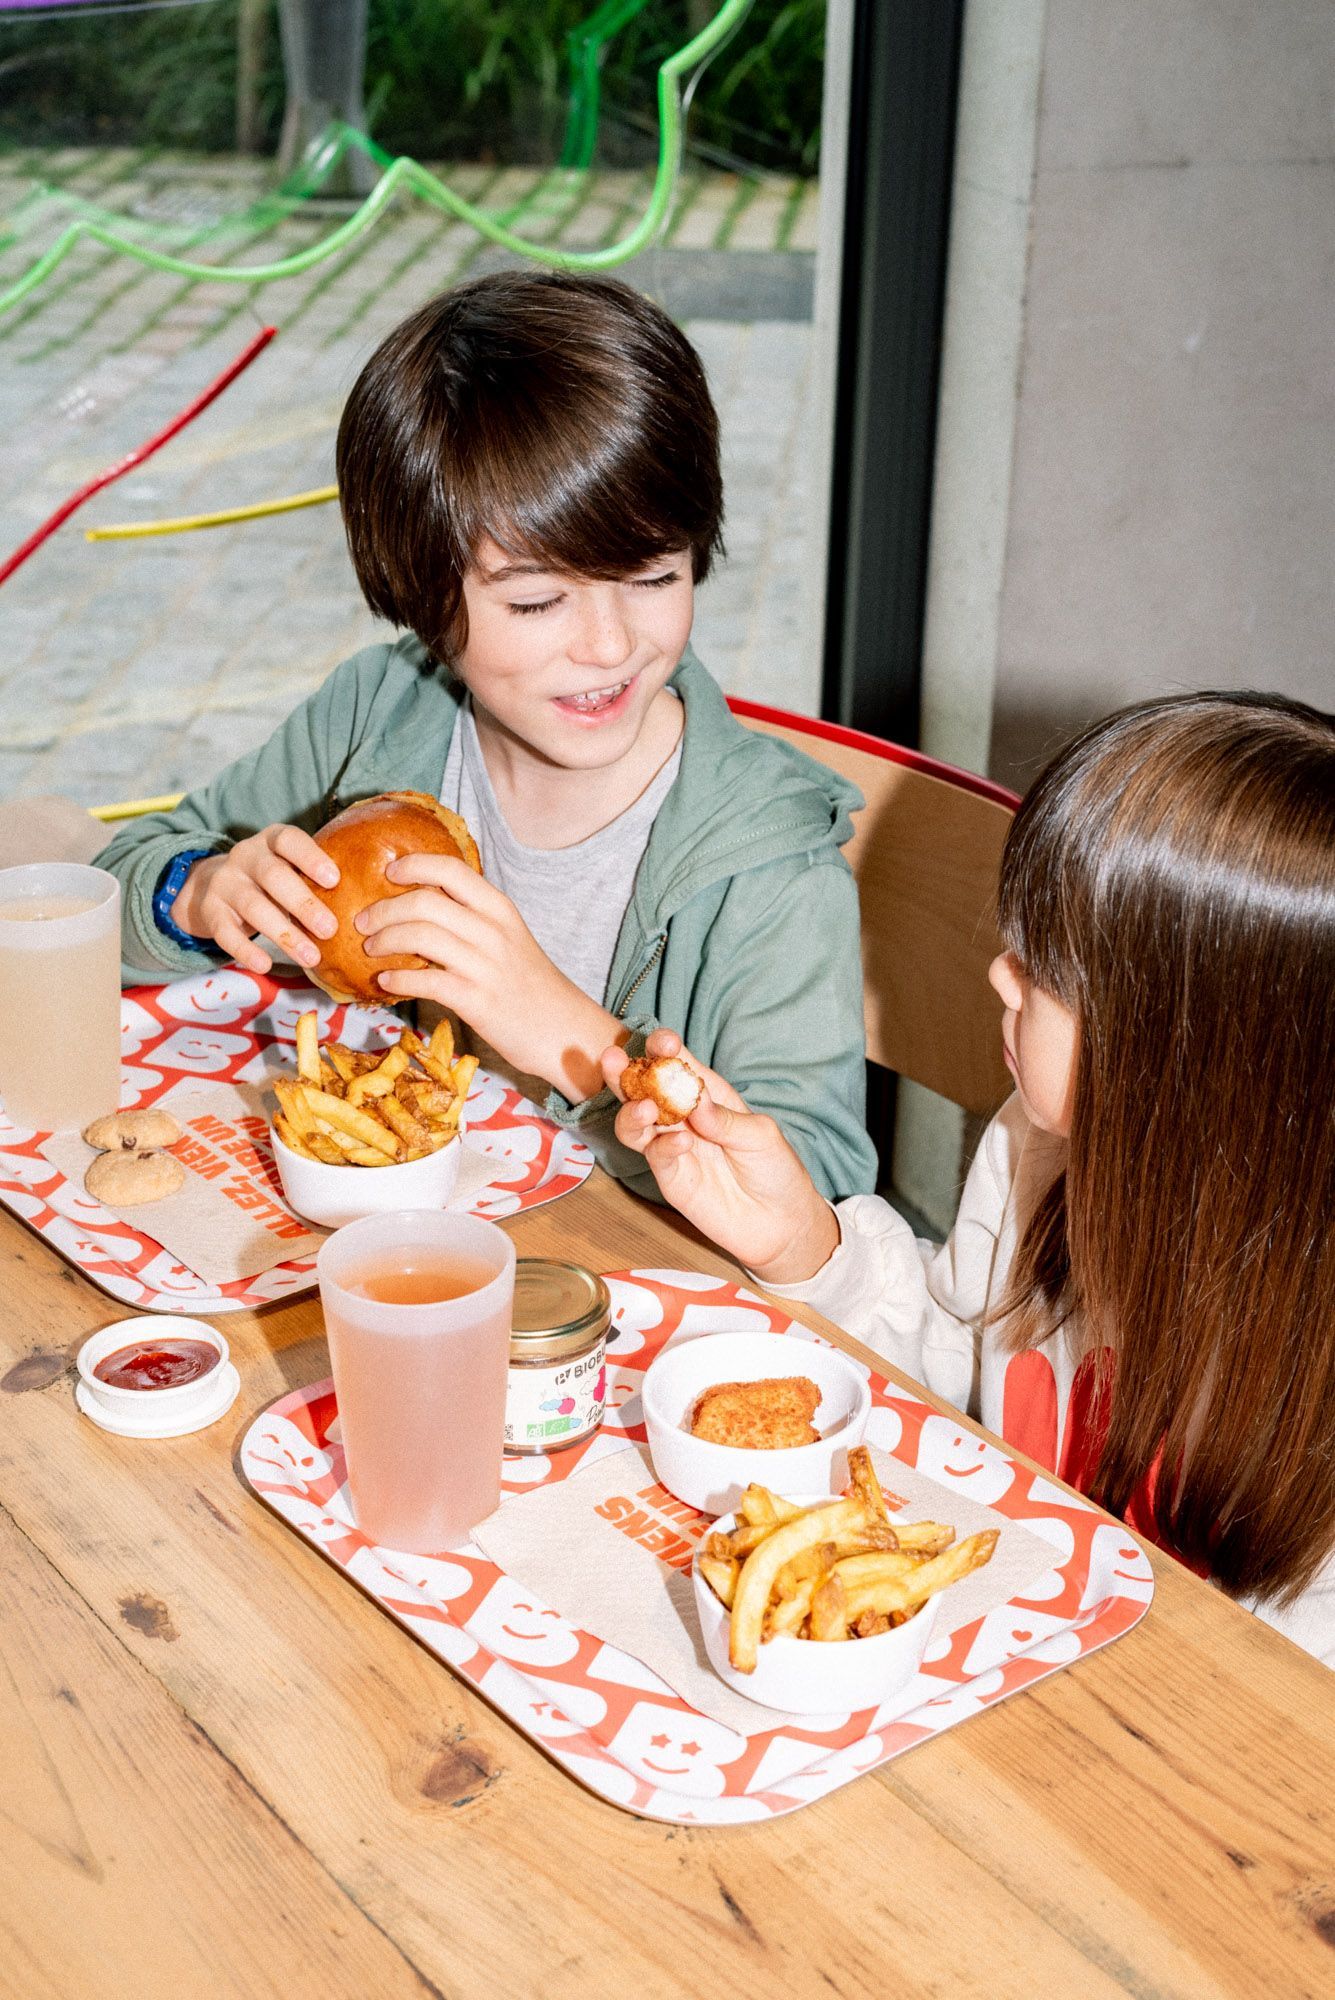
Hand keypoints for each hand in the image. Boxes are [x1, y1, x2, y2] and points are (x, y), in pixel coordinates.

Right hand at [173, 825, 338, 974]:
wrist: (211, 886)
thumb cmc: (269, 880)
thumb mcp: (287, 868)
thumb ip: (314, 879)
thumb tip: (361, 908)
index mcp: (270, 841)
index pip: (289, 840)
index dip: (310, 857)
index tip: (334, 879)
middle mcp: (245, 857)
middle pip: (273, 876)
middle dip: (303, 903)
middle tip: (330, 929)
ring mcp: (224, 883)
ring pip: (253, 907)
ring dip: (284, 934)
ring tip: (311, 957)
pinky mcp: (210, 911)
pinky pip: (226, 932)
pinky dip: (245, 950)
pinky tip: (265, 964)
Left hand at [359, 853, 624, 1103]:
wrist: (566, 1030)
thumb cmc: (531, 985)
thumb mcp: (509, 939)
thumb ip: (472, 921)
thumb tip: (422, 909)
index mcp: (500, 909)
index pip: (451, 869)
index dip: (414, 865)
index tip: (389, 871)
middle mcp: (493, 931)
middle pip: (426, 901)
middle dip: (384, 909)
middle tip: (363, 922)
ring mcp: (486, 966)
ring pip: (421, 936)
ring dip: (385, 941)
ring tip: (371, 950)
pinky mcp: (478, 1001)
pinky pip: (426, 981)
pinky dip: (398, 979)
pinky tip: (386, 982)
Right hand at [601, 1030, 839, 1284]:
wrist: (780, 1223)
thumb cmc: (775, 1169)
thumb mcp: (761, 1136)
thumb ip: (726, 1119)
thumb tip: (695, 1100)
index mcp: (707, 1095)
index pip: (678, 1064)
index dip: (665, 1049)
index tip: (663, 1043)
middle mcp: (683, 1117)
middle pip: (643, 1089)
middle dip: (625, 1072)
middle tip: (612, 1059)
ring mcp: (673, 1147)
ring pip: (635, 1123)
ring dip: (631, 1111)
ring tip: (644, 1109)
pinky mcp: (672, 1178)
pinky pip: (655, 1157)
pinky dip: (662, 1147)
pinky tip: (681, 1144)